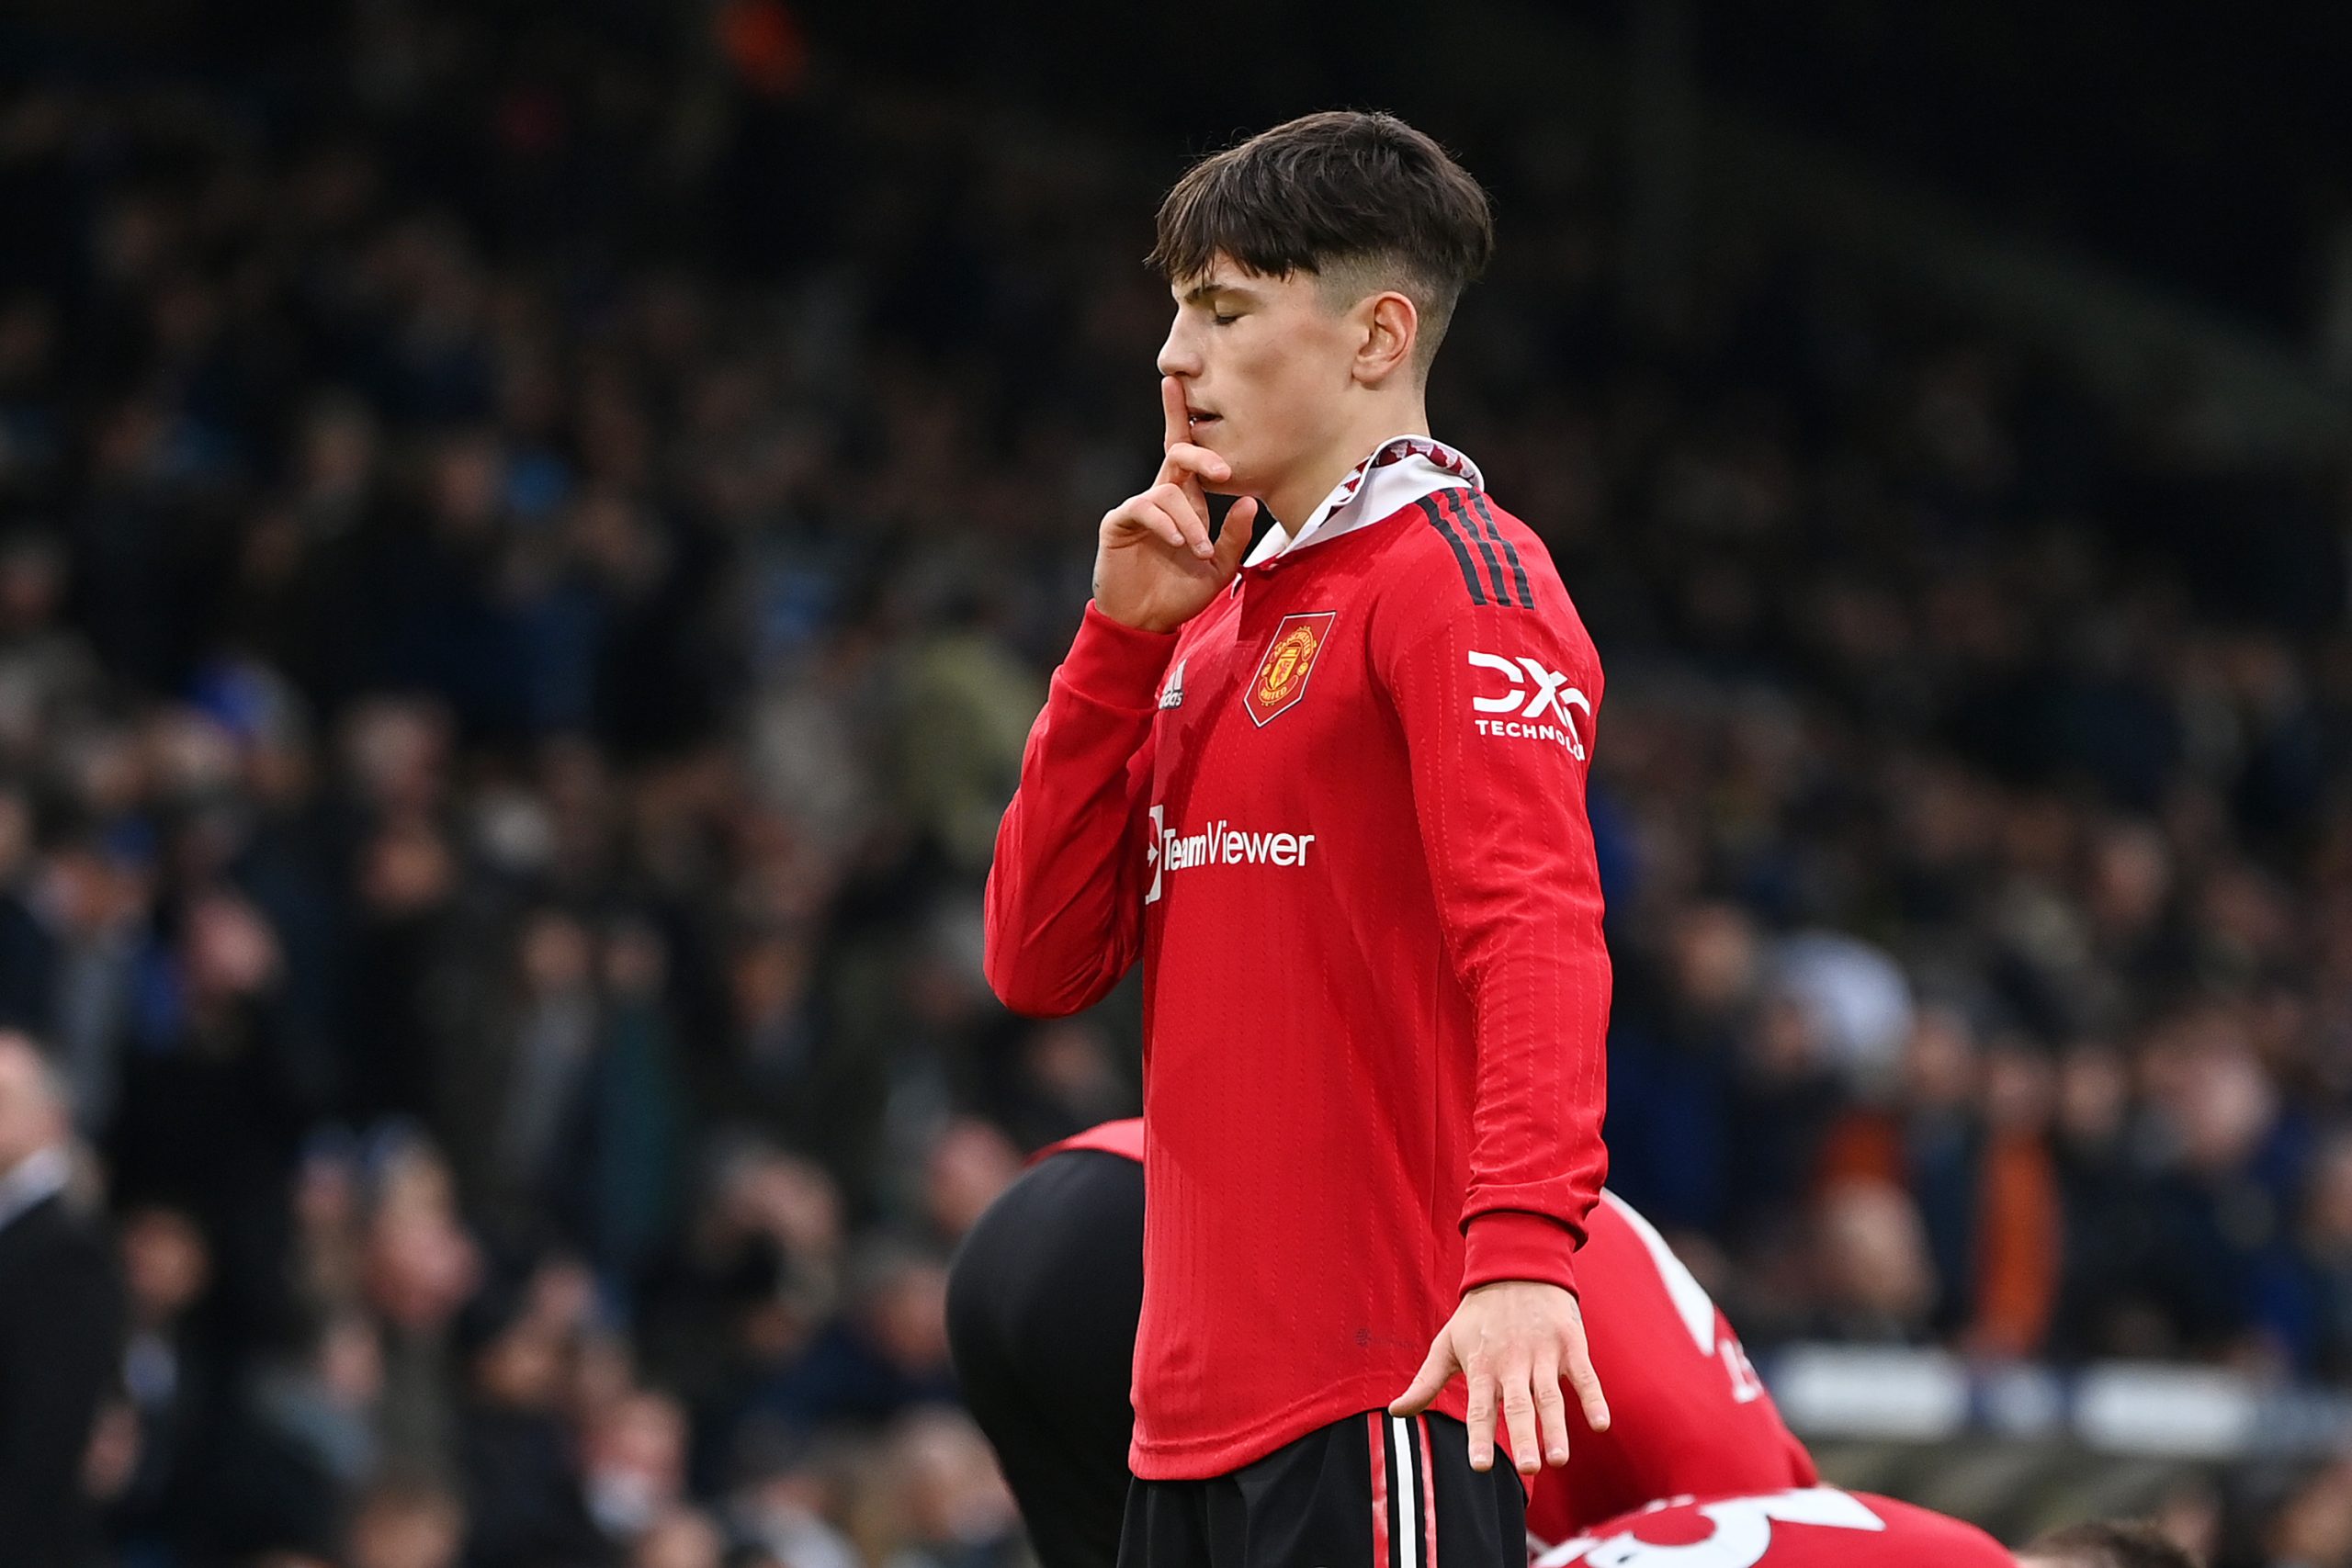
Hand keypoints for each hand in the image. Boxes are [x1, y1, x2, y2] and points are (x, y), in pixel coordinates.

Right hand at [1092, 377, 1258, 633]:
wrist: (1145, 623)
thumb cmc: (1180, 593)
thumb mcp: (1219, 568)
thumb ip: (1234, 537)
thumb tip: (1248, 503)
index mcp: (1185, 500)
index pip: (1186, 451)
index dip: (1180, 415)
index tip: (1177, 381)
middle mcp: (1162, 496)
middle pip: (1176, 452)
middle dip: (1198, 449)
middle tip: (1223, 469)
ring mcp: (1139, 508)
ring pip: (1169, 492)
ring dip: (1190, 521)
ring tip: (1198, 551)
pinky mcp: (1119, 523)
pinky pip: (1144, 508)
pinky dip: (1165, 524)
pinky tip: (1177, 543)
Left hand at [1390, 1280, 1610, 1474]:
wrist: (1516, 1264)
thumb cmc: (1478, 1314)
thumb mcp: (1447, 1343)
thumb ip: (1425, 1382)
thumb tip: (1395, 1412)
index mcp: (1482, 1366)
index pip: (1480, 1408)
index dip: (1480, 1437)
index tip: (1480, 1466)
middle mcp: (1513, 1362)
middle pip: (1518, 1405)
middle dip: (1524, 1437)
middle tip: (1529, 1468)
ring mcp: (1543, 1353)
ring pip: (1550, 1395)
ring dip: (1556, 1427)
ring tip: (1559, 1459)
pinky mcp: (1570, 1344)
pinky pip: (1585, 1375)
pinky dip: (1593, 1398)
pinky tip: (1601, 1424)